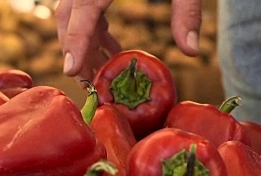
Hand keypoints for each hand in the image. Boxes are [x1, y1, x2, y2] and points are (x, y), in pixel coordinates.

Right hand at [55, 0, 202, 80]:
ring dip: (83, 40)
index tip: (72, 71)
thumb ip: (186, 11)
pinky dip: (93, 25)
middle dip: (75, 49)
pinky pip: (85, 1)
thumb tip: (191, 52)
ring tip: (104, 69)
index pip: (84, 10)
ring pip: (72, 8)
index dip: (76, 42)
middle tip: (89, 82)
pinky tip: (113, 44)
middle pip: (68, 12)